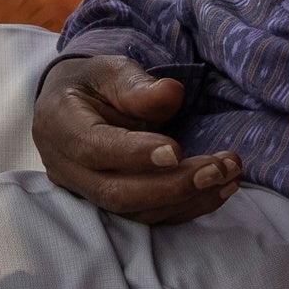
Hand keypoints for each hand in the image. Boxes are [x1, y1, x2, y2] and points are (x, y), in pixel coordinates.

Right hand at [33, 53, 240, 223]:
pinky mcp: (108, 206)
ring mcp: (86, 193)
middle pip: (117, 192)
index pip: (93, 149)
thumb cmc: (94, 84)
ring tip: (228, 177)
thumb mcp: (112, 71)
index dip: (135, 154)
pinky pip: (147, 217)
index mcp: (60, 125)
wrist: (73, 104)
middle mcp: (66, 168)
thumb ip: (138, 86)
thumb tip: (172, 94)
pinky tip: (218, 190)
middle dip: (173, 185)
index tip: (178, 151)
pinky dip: (185, 208)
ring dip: (187, 199)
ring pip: (135, 211)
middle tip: (218, 169)